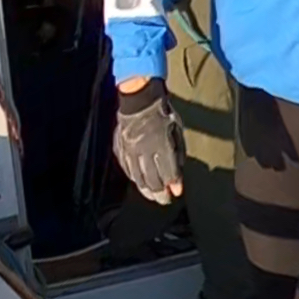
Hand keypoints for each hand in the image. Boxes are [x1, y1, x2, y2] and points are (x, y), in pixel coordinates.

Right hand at [112, 82, 183, 201]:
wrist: (139, 99)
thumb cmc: (163, 114)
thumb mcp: (176, 131)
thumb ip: (179, 155)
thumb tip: (178, 179)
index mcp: (161, 144)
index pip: (168, 172)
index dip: (173, 184)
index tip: (176, 193)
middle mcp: (144, 150)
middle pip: (152, 180)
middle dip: (160, 193)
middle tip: (165, 199)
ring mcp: (130, 150)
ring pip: (138, 178)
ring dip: (146, 189)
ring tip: (153, 195)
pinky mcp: (120, 148)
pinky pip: (126, 169)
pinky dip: (134, 178)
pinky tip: (139, 182)